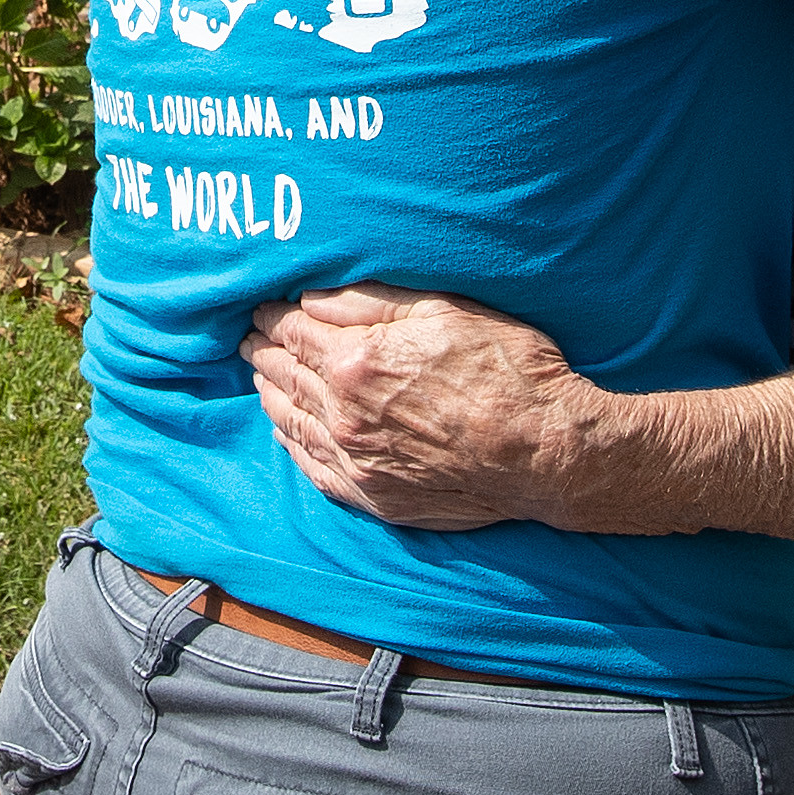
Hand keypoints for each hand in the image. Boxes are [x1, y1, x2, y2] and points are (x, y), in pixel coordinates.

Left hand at [243, 286, 614, 531]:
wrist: (545, 451)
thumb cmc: (508, 370)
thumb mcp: (445, 310)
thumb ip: (370, 303)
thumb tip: (311, 298)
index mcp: (356, 361)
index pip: (293, 331)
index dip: (273, 317)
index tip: (261, 309)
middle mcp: (344, 414)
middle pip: (285, 376)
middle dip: (263, 353)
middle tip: (248, 341)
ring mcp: (356, 460)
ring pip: (290, 422)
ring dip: (270, 394)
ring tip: (259, 377)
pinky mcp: (372, 496)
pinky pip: (312, 467)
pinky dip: (291, 443)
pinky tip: (286, 431)